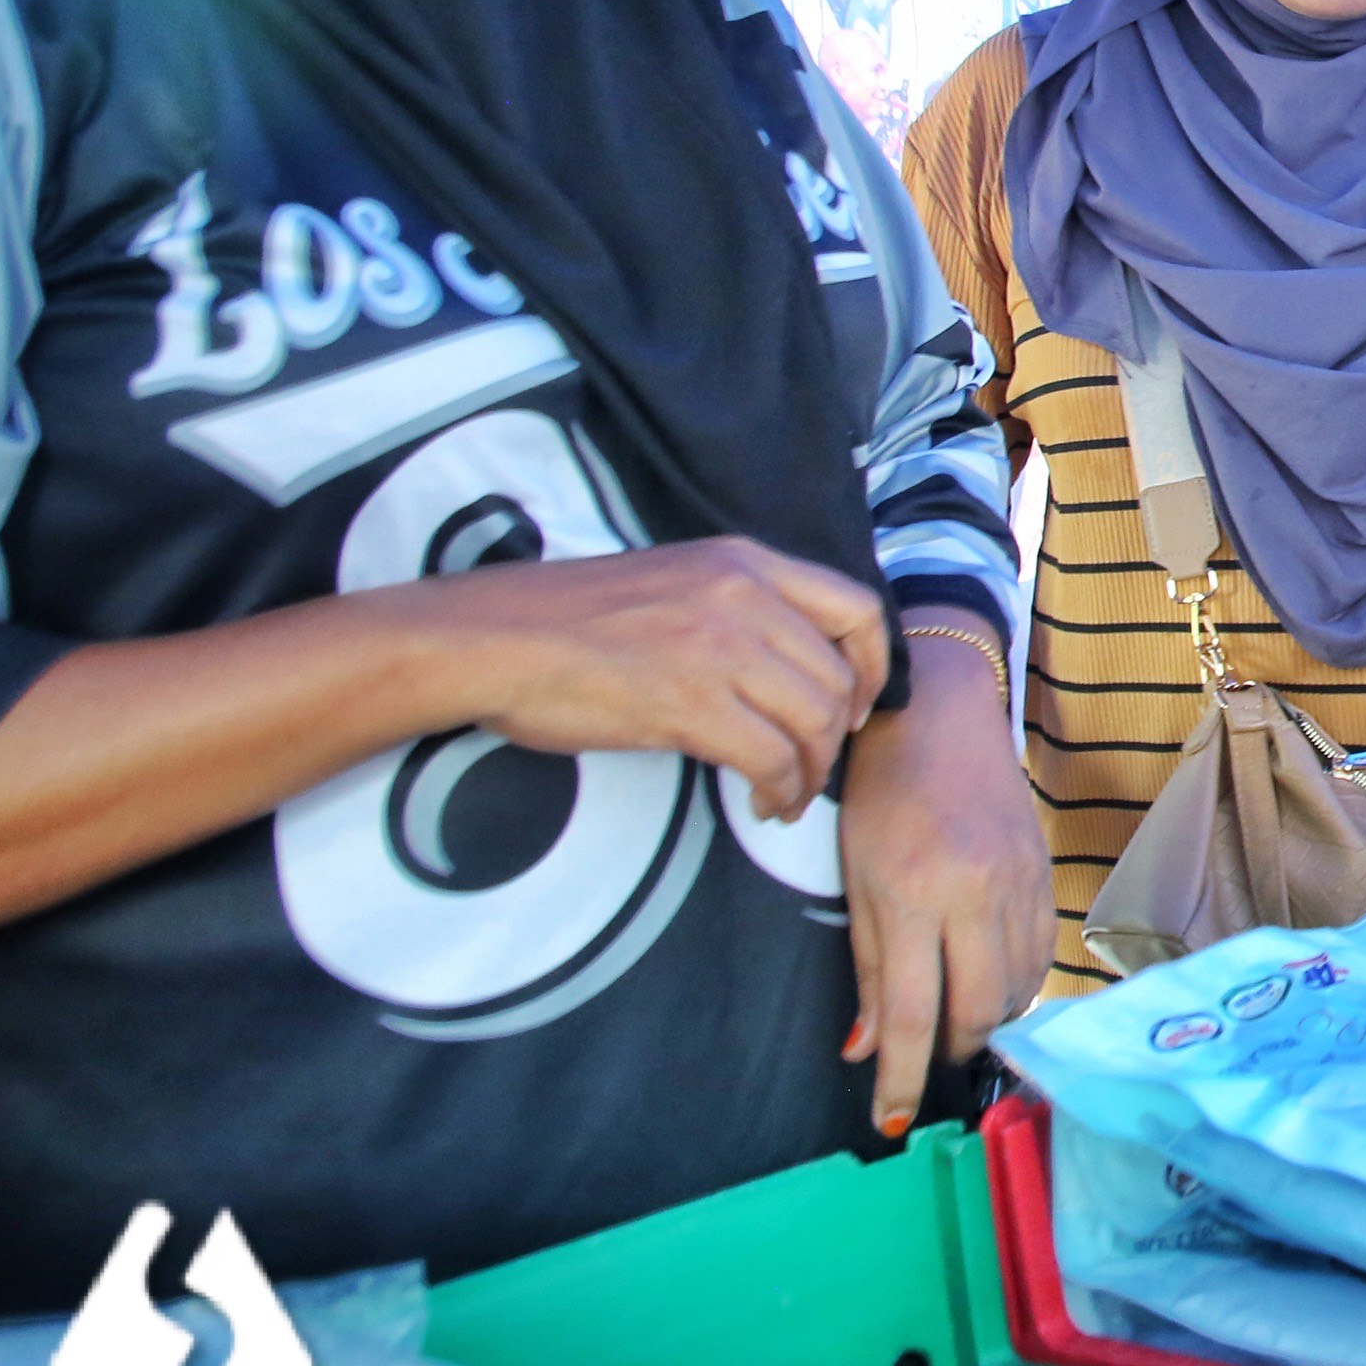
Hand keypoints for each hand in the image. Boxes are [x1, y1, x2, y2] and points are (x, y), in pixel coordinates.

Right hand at [394, 538, 888, 822]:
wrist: (493, 638)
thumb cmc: (568, 619)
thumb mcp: (675, 582)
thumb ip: (738, 609)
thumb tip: (785, 667)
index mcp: (745, 562)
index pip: (858, 608)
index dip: (873, 666)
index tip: (854, 706)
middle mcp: (746, 596)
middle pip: (839, 675)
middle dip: (835, 734)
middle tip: (811, 767)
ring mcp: (720, 647)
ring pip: (813, 721)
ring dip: (810, 772)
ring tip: (785, 796)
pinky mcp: (690, 703)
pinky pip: (771, 758)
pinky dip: (780, 790)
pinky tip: (763, 803)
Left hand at [838, 631, 1049, 1133]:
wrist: (941, 712)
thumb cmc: (880, 792)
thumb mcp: (854, 877)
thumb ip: (864, 966)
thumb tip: (865, 1048)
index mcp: (913, 893)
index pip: (911, 1012)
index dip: (901, 1078)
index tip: (890, 1121)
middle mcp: (974, 893)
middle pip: (979, 1012)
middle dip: (952, 1052)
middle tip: (928, 1056)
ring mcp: (1018, 882)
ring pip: (1017, 989)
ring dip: (987, 1021)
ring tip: (958, 1020)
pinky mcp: (1043, 872)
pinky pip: (1040, 954)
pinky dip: (1017, 985)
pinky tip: (992, 982)